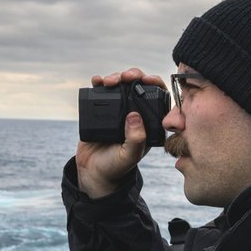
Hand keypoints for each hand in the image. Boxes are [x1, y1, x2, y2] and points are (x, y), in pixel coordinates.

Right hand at [76, 67, 166, 198]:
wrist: (94, 173)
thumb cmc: (116, 167)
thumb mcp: (130, 156)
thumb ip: (136, 139)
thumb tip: (134, 115)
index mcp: (148, 123)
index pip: (157, 97)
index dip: (154, 83)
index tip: (146, 79)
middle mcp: (135, 114)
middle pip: (138, 86)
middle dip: (133, 76)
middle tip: (125, 77)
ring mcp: (118, 111)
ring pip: (120, 86)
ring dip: (115, 78)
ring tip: (108, 81)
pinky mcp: (101, 111)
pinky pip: (102, 92)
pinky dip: (99, 83)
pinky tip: (96, 81)